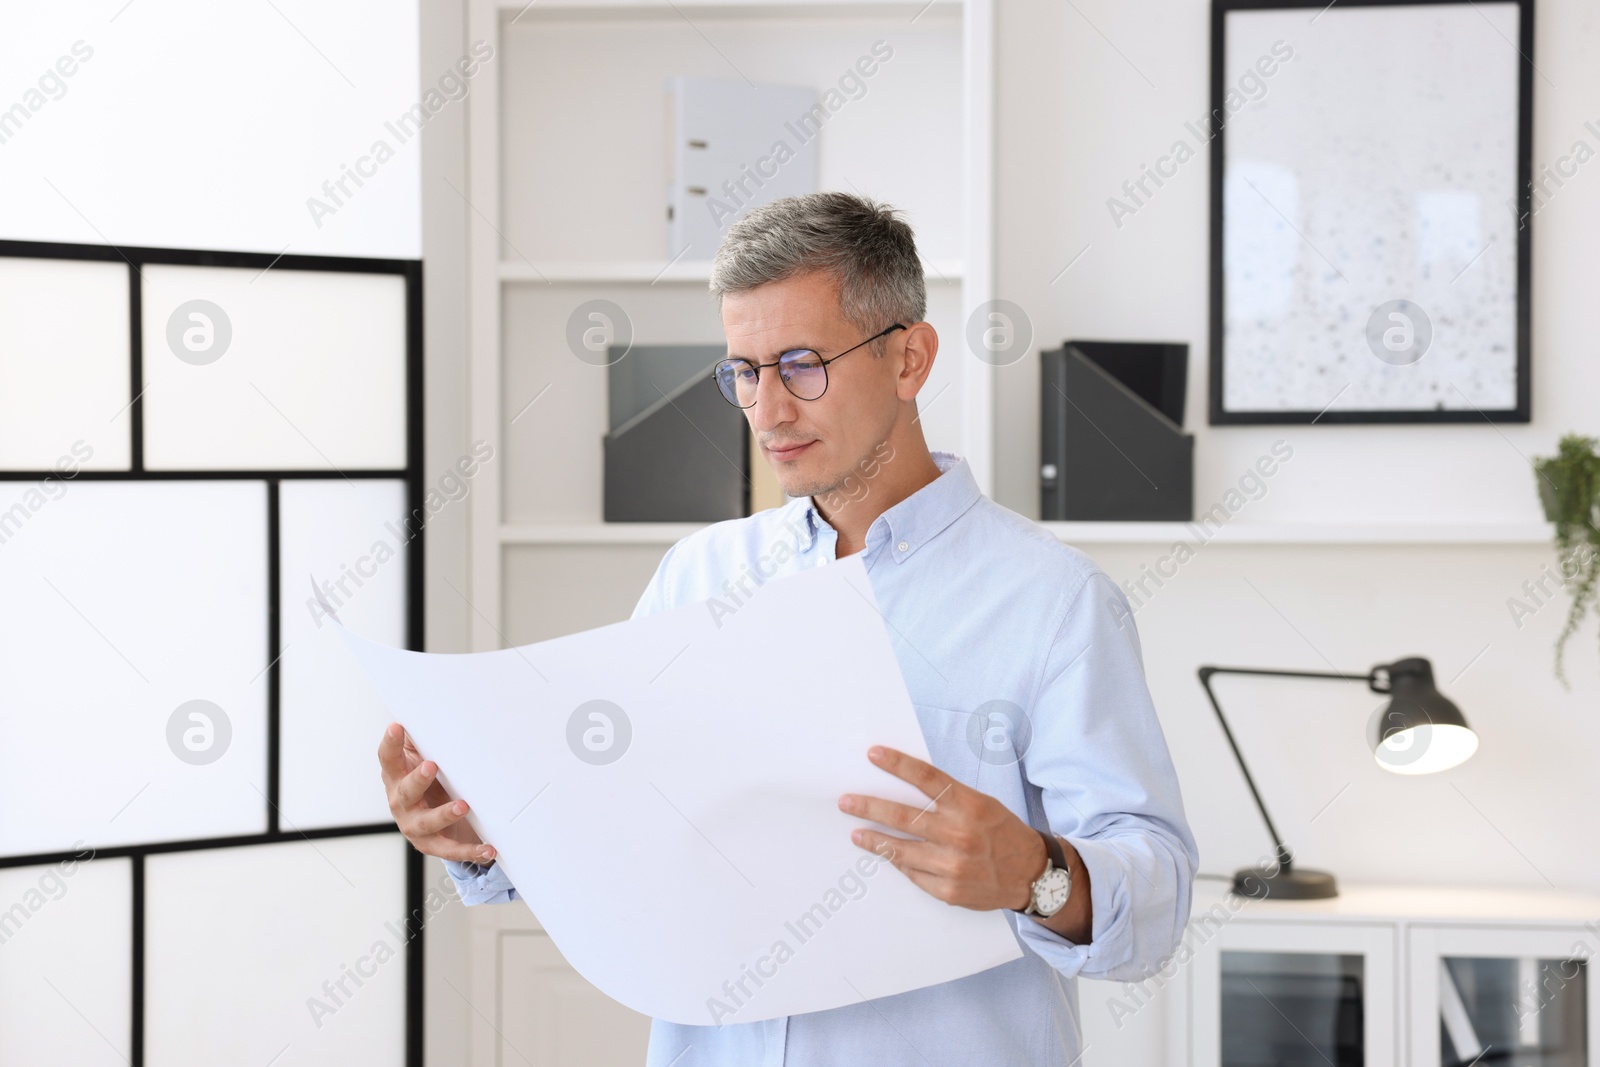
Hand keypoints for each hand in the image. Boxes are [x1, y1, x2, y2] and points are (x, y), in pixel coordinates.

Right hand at [378, 722, 496, 863]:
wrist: (435, 820)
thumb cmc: (429, 781)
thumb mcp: (424, 757)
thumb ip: (426, 739)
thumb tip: (434, 708)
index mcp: (397, 775)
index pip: (388, 759)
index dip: (390, 743)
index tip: (396, 726)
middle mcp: (401, 801)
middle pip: (404, 791)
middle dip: (418, 778)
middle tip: (431, 766)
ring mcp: (414, 824)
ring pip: (426, 822)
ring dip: (444, 813)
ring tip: (462, 806)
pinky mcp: (431, 844)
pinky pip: (449, 849)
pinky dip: (469, 851)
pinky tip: (488, 848)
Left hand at [838, 745, 1045, 911]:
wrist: (1031, 875)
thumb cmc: (1001, 833)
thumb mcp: (981, 804)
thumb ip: (948, 798)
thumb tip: (905, 787)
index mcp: (969, 805)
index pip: (927, 778)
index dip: (898, 764)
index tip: (873, 754)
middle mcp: (959, 834)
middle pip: (903, 816)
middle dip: (869, 807)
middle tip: (845, 802)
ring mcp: (952, 865)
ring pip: (900, 849)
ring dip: (873, 839)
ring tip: (856, 833)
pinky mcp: (947, 890)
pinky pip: (913, 873)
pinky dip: (899, 863)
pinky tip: (887, 855)